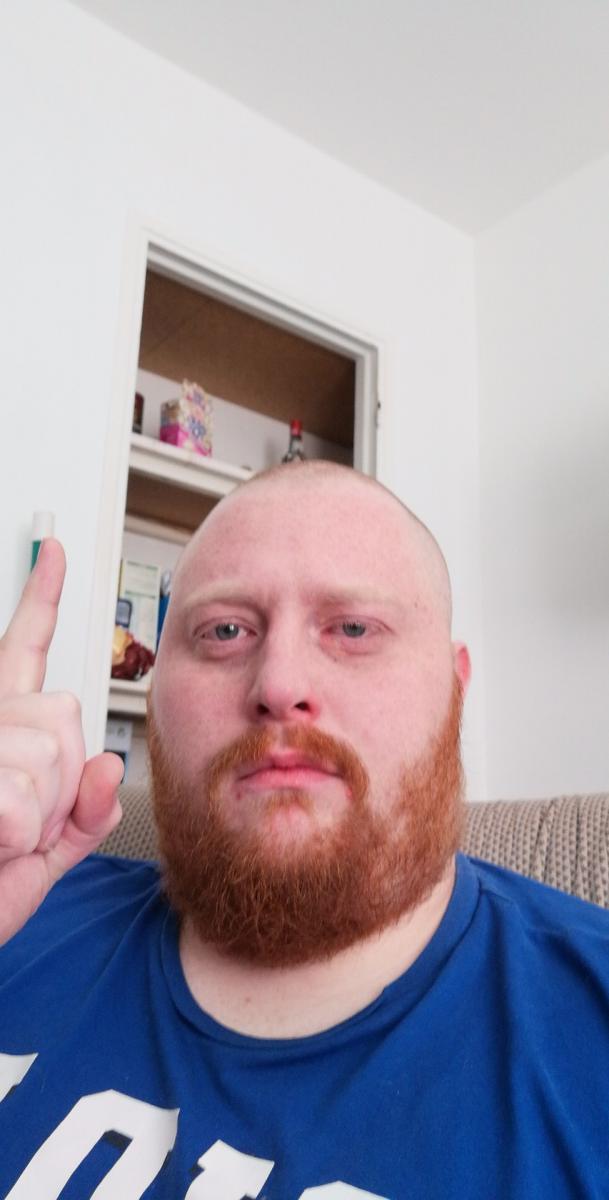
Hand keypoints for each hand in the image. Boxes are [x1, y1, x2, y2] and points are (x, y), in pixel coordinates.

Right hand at [0, 539, 123, 945]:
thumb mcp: (49, 853)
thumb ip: (87, 809)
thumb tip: (108, 763)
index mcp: (5, 735)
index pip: (28, 654)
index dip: (42, 599)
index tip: (55, 554)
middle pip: (66, 716)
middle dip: (61, 782)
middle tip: (16, 823)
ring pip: (49, 759)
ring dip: (38, 815)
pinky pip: (23, 802)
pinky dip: (16, 839)